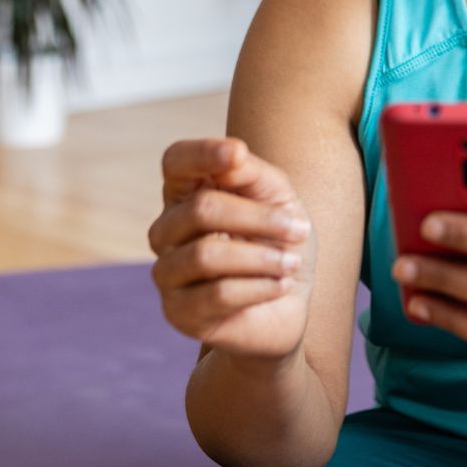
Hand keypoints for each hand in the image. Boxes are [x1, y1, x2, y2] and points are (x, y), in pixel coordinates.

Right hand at [148, 138, 315, 359]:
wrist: (288, 306)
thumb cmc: (277, 244)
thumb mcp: (279, 199)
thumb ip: (252, 174)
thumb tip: (232, 154)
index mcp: (187, 194)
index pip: (175, 162)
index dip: (201, 154)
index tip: (237, 154)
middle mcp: (166, 231)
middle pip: (200, 209)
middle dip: (259, 218)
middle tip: (300, 229)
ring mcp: (168, 273)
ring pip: (206, 255)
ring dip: (262, 258)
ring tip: (291, 264)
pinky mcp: (178, 313)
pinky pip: (217, 294)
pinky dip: (260, 287)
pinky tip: (281, 286)